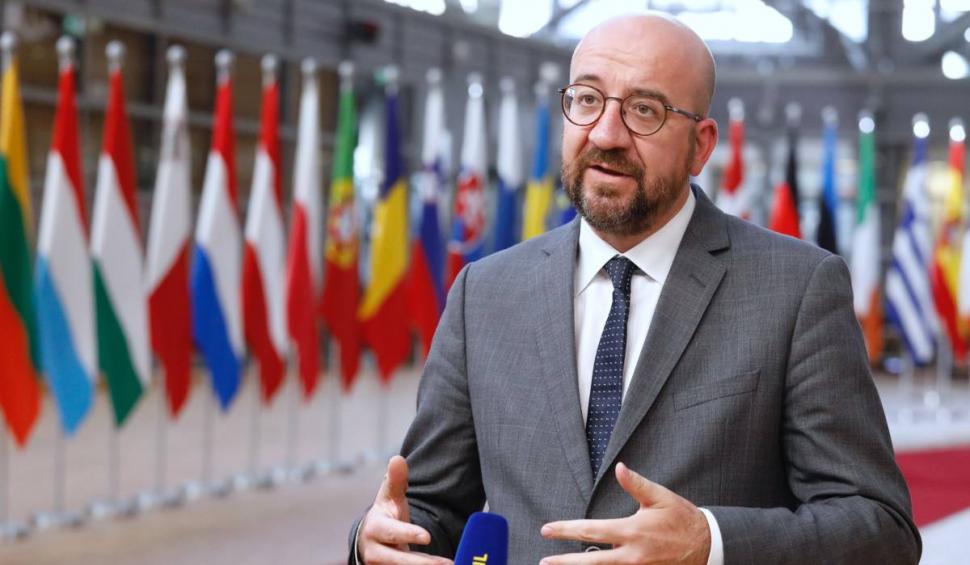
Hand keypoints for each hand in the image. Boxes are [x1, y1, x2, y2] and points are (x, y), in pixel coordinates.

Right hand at [358, 455, 452, 564]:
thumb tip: (397, 459)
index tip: (426, 536)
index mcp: (375, 528)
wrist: (371, 540)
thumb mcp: (389, 497)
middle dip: (421, 562)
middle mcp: (375, 551)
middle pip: (398, 560)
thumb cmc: (386, 514)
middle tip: (446, 563)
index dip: (408, 534)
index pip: (392, 533)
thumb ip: (396, 480)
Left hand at [539, 462, 710, 563]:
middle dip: (564, 561)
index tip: (547, 530)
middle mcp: (631, 555)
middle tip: (545, 560)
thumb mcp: (660, 497)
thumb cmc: (682, 518)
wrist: (708, 546)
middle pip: (590, 561)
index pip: (590, 530)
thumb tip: (619, 468)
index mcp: (631, 531)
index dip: (565, 530)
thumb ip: (636, 484)